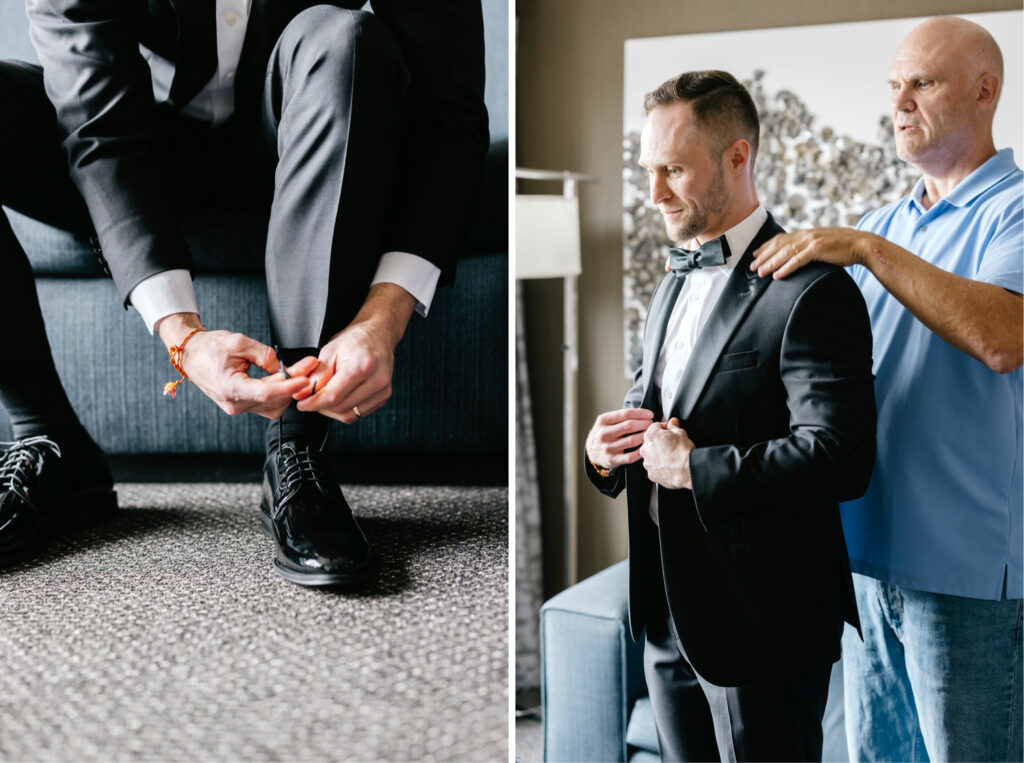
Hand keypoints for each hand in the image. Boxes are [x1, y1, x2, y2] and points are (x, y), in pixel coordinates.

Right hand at [157, 313, 315, 418]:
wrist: (192, 354)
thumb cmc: (210, 347)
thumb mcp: (239, 342)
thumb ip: (264, 355)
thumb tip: (283, 367)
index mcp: (230, 388)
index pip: (266, 393)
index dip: (289, 387)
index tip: (305, 379)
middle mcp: (234, 404)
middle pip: (274, 400)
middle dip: (294, 383)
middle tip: (309, 366)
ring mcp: (238, 408)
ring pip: (274, 406)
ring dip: (288, 390)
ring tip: (297, 371)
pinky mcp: (243, 406)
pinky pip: (267, 404)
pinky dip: (279, 393)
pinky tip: (284, 378)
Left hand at [296, 283, 416, 423]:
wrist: (378, 335)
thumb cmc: (355, 340)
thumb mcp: (330, 351)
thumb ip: (317, 375)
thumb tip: (304, 394)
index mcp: (362, 366)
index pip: (334, 395)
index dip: (314, 402)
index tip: (302, 404)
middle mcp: (377, 380)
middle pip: (341, 407)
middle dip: (321, 406)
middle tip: (311, 398)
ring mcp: (383, 390)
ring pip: (349, 414)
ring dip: (332, 410)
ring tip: (325, 396)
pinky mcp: (384, 397)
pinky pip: (359, 413)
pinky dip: (345, 409)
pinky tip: (340, 397)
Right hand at [585, 408, 654, 470]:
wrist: (591, 450)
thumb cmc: (603, 433)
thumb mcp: (606, 421)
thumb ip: (621, 416)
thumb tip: (643, 413)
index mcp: (603, 421)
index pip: (626, 414)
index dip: (641, 413)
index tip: (650, 415)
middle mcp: (604, 434)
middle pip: (630, 426)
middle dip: (644, 424)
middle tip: (651, 424)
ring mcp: (607, 447)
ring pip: (632, 441)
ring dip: (644, 436)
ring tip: (649, 434)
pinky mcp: (612, 460)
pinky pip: (631, 456)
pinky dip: (640, 451)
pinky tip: (644, 447)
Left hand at [639, 417, 694, 489]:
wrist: (687, 470)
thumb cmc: (683, 452)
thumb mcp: (681, 433)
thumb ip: (673, 426)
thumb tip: (673, 422)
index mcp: (651, 435)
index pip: (655, 426)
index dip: (664, 428)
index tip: (669, 431)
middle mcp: (645, 449)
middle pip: (651, 442)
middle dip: (660, 442)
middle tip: (671, 444)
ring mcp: (647, 463)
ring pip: (651, 455)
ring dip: (658, 454)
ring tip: (671, 456)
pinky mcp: (651, 474)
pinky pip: (654, 468)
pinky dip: (660, 466)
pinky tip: (669, 465)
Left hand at [751, 228, 875, 278]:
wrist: (863, 244)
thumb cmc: (844, 248)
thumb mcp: (823, 245)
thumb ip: (809, 248)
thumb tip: (798, 256)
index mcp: (806, 233)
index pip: (781, 239)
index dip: (766, 247)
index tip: (755, 254)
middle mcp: (806, 235)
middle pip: (778, 245)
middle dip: (763, 256)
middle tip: (751, 267)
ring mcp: (812, 241)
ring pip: (785, 253)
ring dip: (770, 263)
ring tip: (760, 272)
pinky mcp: (818, 249)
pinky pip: (798, 260)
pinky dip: (786, 268)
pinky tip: (777, 276)